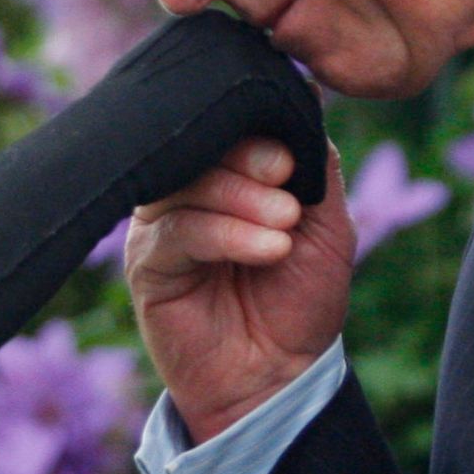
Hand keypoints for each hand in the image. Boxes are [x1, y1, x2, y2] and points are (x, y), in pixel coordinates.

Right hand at [127, 138, 355, 441]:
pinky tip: (267, 249)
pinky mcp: (146, 263)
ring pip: (188, 183)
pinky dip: (226, 234)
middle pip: (201, 145)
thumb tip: (304, 98)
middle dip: (250, 159)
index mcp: (227, 172)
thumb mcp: (327, 223)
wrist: (279, 375)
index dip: (257, 129)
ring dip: (243, 199)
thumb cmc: (300, 299)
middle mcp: (187, 190)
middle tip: (287, 182)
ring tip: (285, 226)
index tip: (291, 159)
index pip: (226, 123)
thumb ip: (316, 163)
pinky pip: (177, 231)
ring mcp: (162, 225)